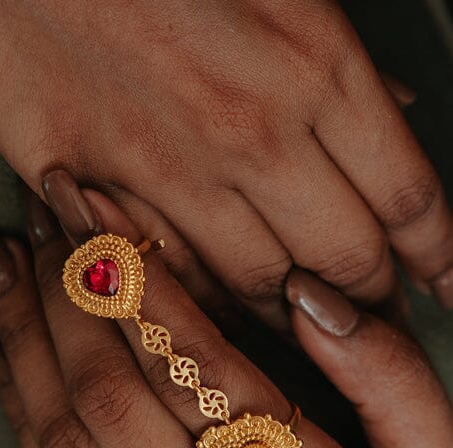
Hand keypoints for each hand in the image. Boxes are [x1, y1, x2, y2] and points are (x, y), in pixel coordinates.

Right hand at [0, 0, 452, 328]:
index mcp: (315, 61)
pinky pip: (176, 279)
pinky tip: (222, 312)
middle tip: (378, 317)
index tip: (448, 291)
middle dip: (372, 300)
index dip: (439, 258)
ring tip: (306, 327)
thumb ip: (338, 52)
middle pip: (348, 260)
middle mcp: (256, 130)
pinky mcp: (97, 192)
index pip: (410, 197)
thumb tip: (395, 103)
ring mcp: (174, 169)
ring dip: (293, 317)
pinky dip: (207, 304)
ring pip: (264, 286)